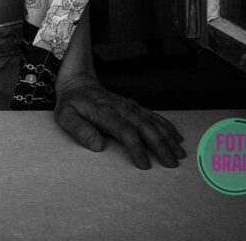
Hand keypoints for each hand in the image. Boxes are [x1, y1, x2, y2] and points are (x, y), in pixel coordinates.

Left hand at [54, 74, 186, 169]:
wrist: (77, 81)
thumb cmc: (71, 103)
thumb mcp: (65, 116)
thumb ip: (80, 130)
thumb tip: (98, 146)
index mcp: (104, 112)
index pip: (124, 130)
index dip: (136, 147)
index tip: (145, 165)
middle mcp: (120, 107)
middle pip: (144, 126)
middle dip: (160, 144)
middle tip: (172, 163)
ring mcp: (128, 105)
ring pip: (151, 120)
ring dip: (167, 136)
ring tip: (179, 153)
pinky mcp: (132, 105)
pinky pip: (152, 115)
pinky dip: (165, 125)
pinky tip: (176, 136)